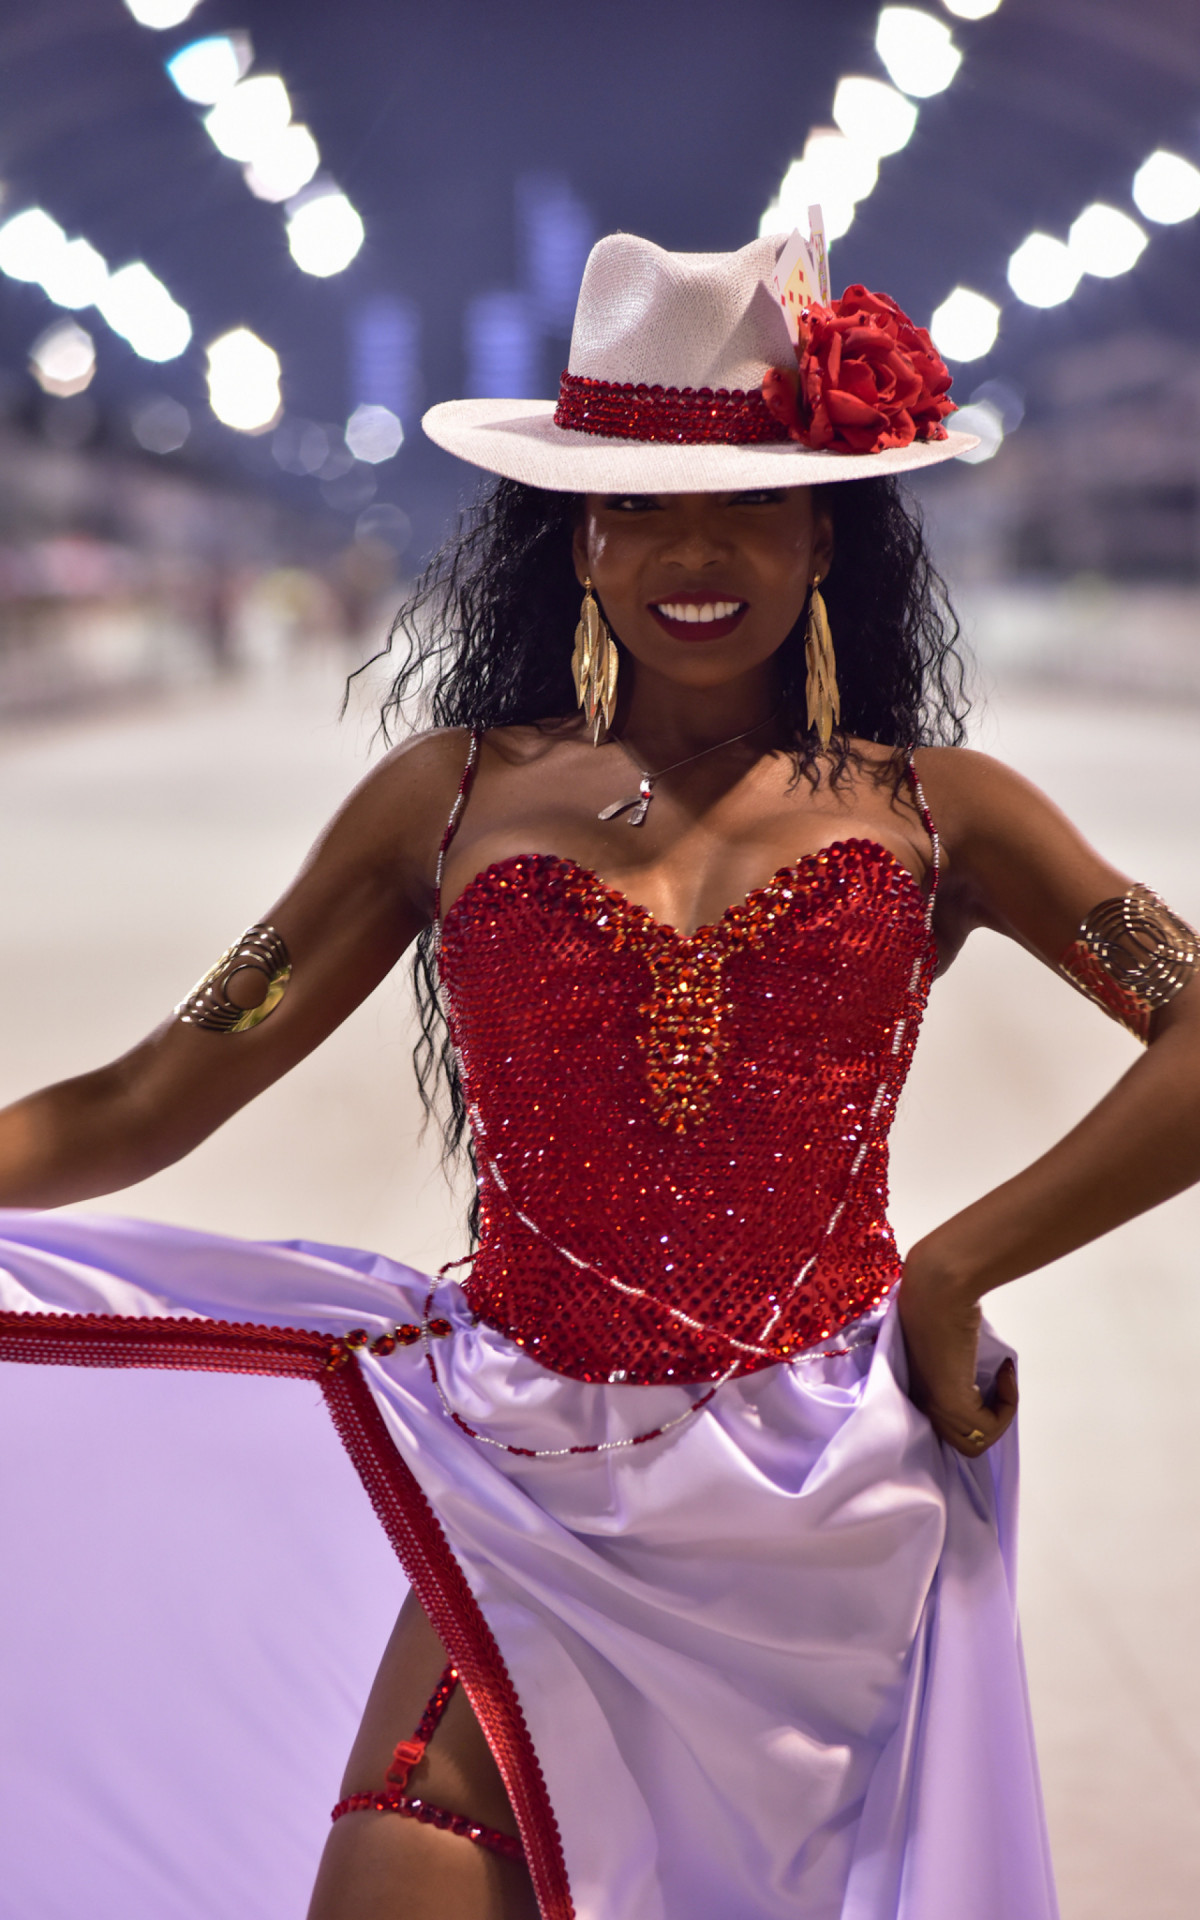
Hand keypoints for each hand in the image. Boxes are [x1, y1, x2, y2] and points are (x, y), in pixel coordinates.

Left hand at [898, 1244, 1017, 1455]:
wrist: (939, 1286)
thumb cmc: (941, 1301)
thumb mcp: (948, 1340)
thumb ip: (956, 1362)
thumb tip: (977, 1370)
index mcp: (914, 1388)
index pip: (943, 1428)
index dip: (972, 1413)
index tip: (990, 1385)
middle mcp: (920, 1402)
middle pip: (962, 1443)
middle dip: (989, 1420)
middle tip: (999, 1385)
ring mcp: (935, 1405)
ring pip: (976, 1443)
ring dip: (1000, 1417)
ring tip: (1003, 1379)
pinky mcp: (952, 1403)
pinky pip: (990, 1427)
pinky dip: (1007, 1404)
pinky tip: (1004, 1370)